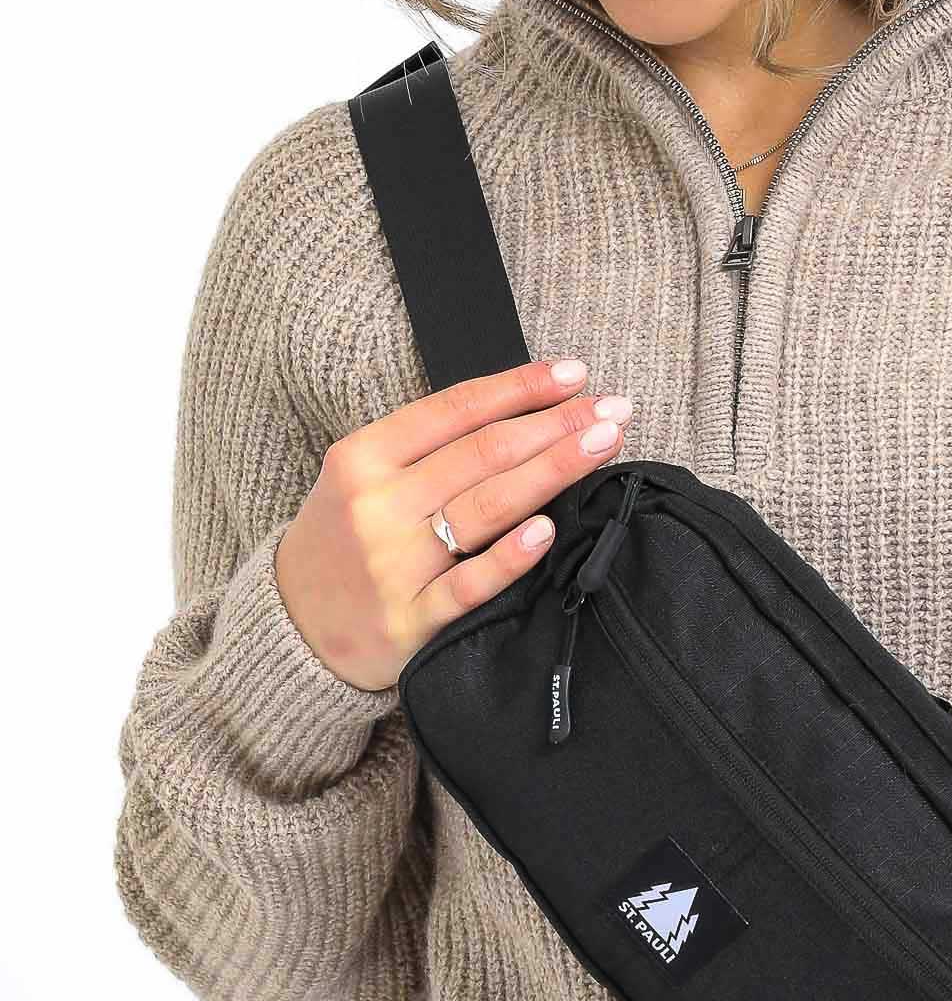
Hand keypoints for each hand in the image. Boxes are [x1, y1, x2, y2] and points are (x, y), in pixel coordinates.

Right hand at [273, 358, 634, 691]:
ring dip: (551, 471)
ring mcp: (394, 565)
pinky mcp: (410, 620)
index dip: (520, 388)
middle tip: (612, 410)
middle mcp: (378, 505)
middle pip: (482, 455)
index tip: (574, 374)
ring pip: (484, 509)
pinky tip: (548, 531)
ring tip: (603, 446)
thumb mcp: (363, 477)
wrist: (291, 626)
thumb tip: (524, 413)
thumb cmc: (344, 540)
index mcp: (365, 457)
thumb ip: (428, 448)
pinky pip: (469, 585)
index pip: (456, 410)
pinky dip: (509, 557)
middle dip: (555, 427)